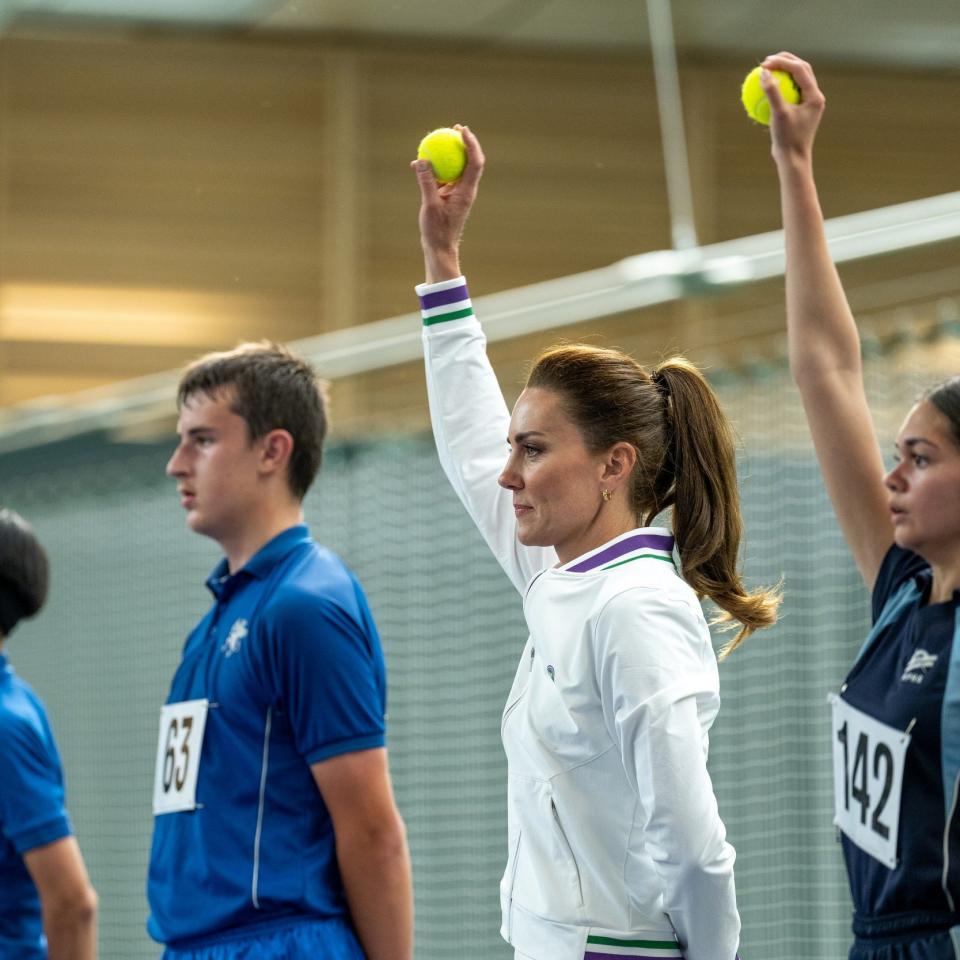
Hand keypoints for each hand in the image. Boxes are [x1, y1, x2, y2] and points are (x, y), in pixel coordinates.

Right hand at [411, 124, 484, 282]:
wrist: (440, 249)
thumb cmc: (437, 231)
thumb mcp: (429, 205)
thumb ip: (426, 182)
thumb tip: (421, 160)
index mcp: (466, 191)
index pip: (475, 162)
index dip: (471, 143)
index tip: (461, 130)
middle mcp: (465, 190)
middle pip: (470, 161)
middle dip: (464, 143)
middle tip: (454, 128)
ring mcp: (457, 193)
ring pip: (457, 168)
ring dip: (450, 154)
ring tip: (440, 139)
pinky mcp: (448, 198)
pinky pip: (444, 178)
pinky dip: (436, 169)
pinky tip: (421, 163)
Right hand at [761, 52, 825, 167]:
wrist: (793, 159)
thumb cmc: (787, 139)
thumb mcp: (778, 114)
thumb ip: (772, 92)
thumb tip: (763, 72)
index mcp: (814, 96)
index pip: (800, 70)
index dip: (783, 62)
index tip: (765, 63)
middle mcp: (814, 97)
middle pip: (801, 70)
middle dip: (785, 61)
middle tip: (767, 60)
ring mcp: (808, 104)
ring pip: (797, 80)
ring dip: (783, 72)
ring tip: (767, 70)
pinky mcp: (800, 111)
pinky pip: (790, 93)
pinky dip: (779, 88)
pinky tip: (765, 89)